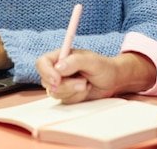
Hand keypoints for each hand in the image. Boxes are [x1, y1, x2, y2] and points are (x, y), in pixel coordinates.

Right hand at [36, 50, 155, 103]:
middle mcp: (58, 69)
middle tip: (83, 82)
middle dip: (66, 85)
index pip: (42, 63)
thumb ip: (75, 62)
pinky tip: (85, 90)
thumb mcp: (92, 61)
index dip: (46, 72)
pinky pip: (64, 100)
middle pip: (47, 81)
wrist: (113, 81)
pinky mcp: (66, 94)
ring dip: (73, 91)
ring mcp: (61, 83)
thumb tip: (58, 67)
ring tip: (86, 83)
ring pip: (55, 93)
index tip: (58, 80)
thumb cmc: (104, 67)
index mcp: (61, 56)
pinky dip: (76, 97)